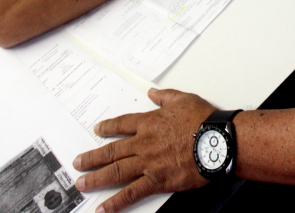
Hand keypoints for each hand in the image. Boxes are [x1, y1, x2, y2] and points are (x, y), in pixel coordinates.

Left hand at [74, 88, 217, 212]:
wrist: (216, 141)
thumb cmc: (203, 120)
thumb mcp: (184, 99)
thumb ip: (165, 96)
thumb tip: (152, 92)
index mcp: (150, 123)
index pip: (122, 124)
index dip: (108, 127)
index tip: (98, 130)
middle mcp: (144, 143)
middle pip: (111, 151)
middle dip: (92, 157)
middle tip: (77, 163)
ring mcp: (148, 163)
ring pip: (115, 171)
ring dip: (96, 178)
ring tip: (81, 184)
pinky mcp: (157, 180)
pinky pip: (132, 192)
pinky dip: (116, 202)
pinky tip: (103, 208)